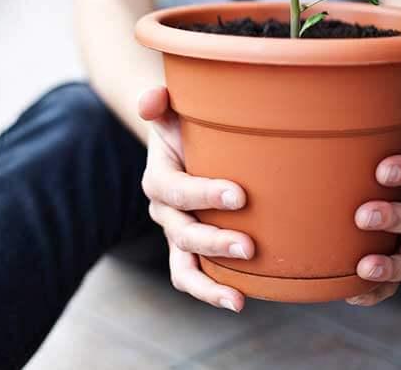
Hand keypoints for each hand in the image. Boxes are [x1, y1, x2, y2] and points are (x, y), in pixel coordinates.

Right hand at [139, 87, 253, 312]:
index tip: (240, 195)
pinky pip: (193, 277)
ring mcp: (176, 235)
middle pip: (181, 233)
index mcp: (158, 178)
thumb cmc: (188, 127)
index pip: (176, 191)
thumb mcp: (174, 109)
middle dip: (213, 242)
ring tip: (238, 298)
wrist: (187, 147)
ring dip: (209, 283)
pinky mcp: (191, 251)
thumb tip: (151, 101)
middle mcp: (164, 211)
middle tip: (249, 246)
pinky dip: (212, 292)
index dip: (203, 195)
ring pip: (183, 267)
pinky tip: (240, 300)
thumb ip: (160, 100)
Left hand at [347, 69, 400, 305]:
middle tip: (364, 214)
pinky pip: (389, 284)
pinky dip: (374, 292)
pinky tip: (350, 293)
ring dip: (391, 265)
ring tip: (364, 268)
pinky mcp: (388, 258)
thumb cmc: (387, 138)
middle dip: (396, 217)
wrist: (378, 166)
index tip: (382, 168)